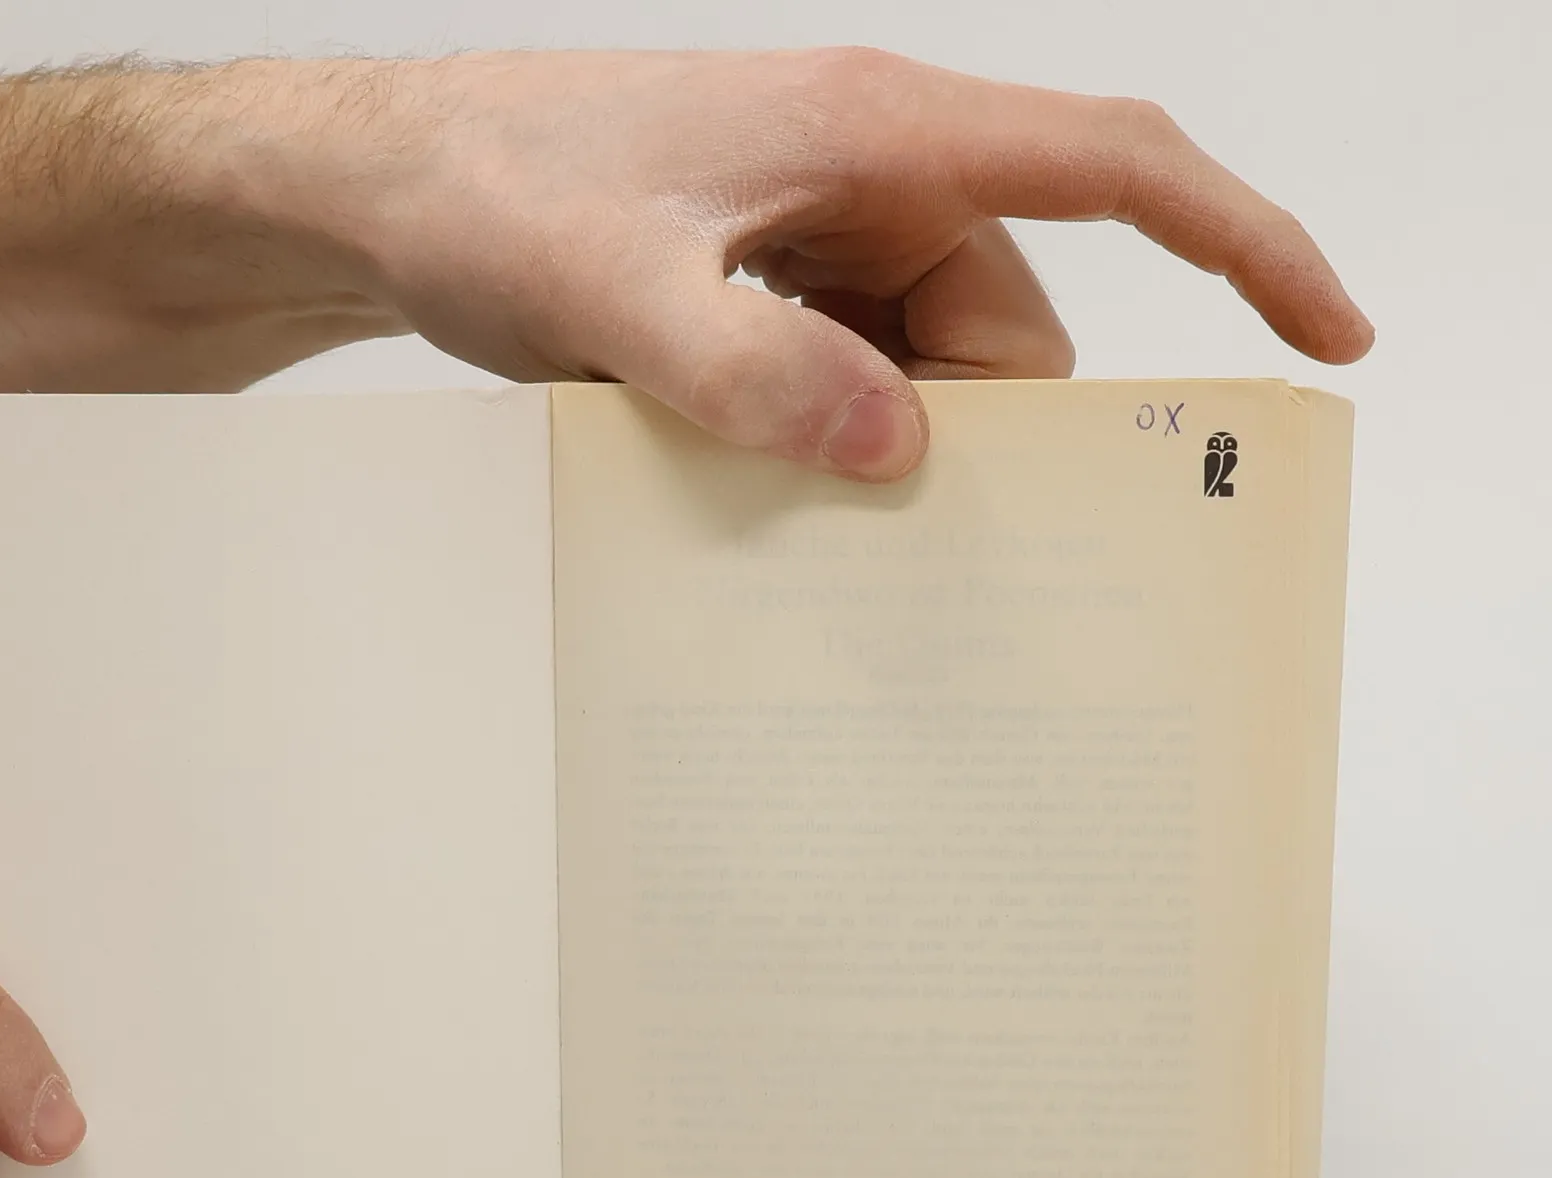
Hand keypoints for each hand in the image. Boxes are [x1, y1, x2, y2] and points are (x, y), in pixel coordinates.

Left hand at [0, 48, 1370, 557]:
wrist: (340, 194)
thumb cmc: (463, 186)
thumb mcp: (607, 289)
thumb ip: (754, 368)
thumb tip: (900, 443)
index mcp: (866, 130)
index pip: (1108, 164)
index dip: (1243, 241)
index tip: (1322, 337)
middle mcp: (851, 178)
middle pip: (1006, 317)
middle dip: (1005, 435)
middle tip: (966, 564)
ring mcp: (791, 244)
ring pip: (916, 368)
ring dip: (895, 460)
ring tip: (827, 546)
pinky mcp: (736, 300)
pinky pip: (831, 385)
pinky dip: (825, 454)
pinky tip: (770, 516)